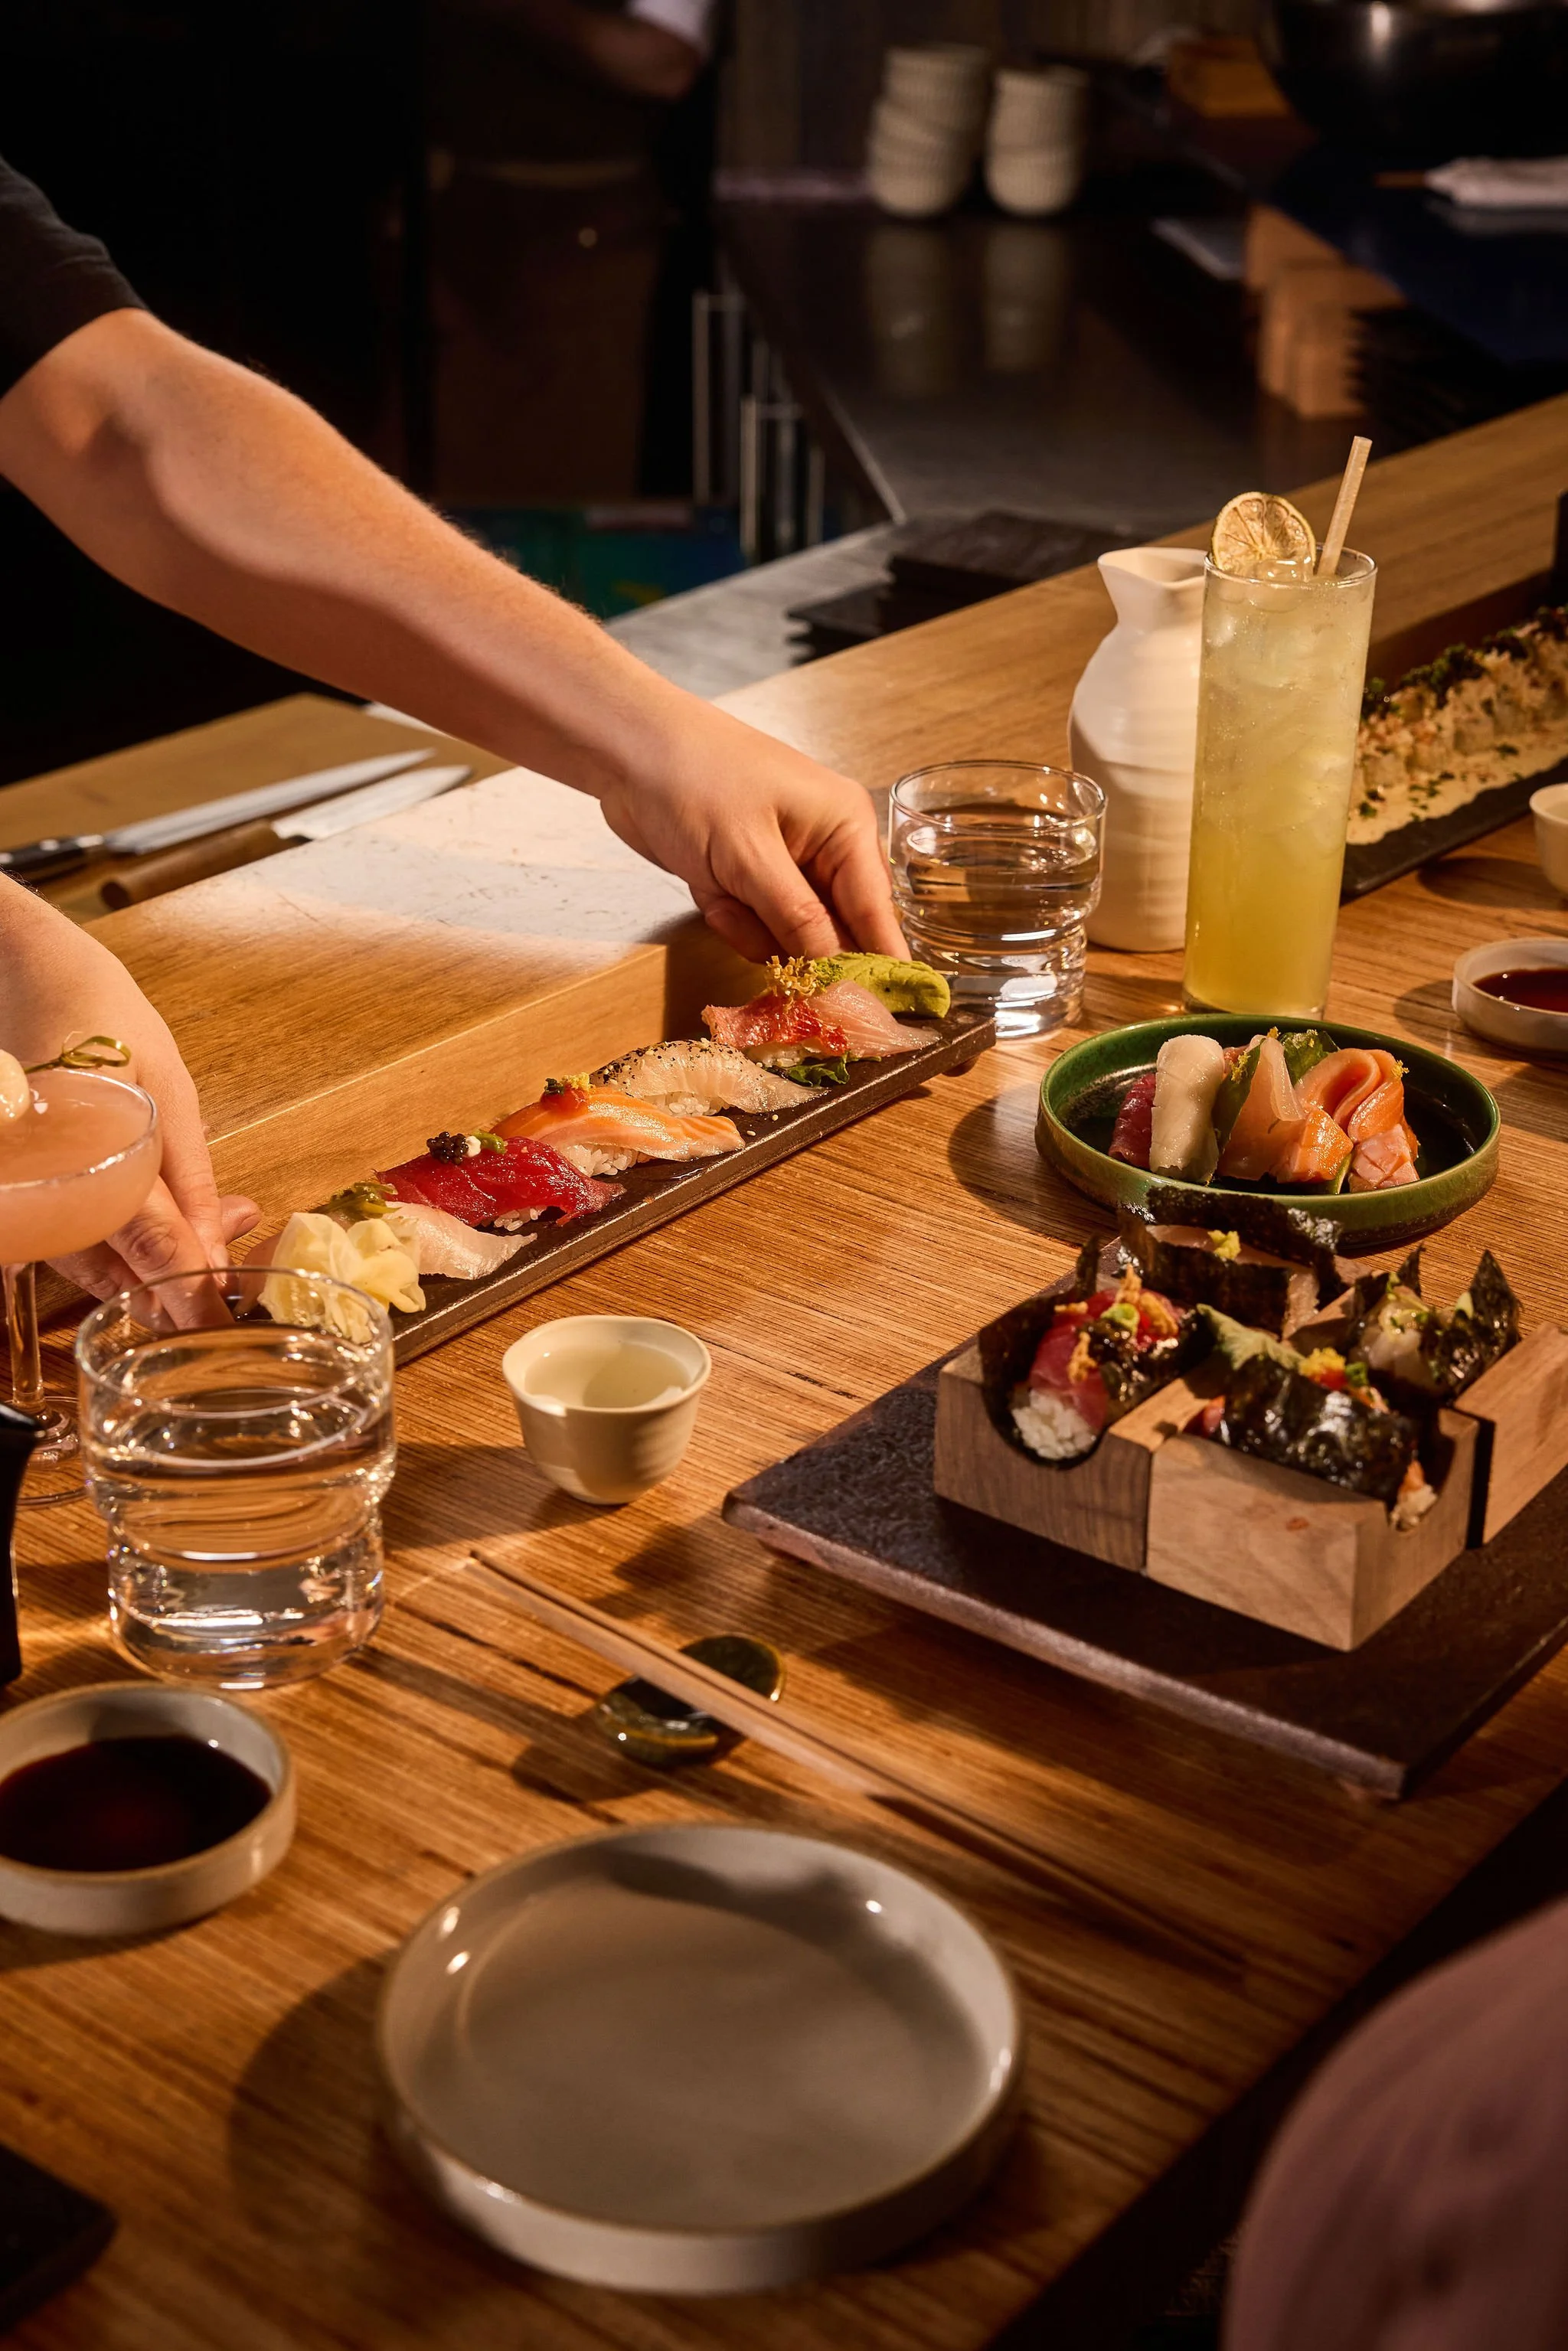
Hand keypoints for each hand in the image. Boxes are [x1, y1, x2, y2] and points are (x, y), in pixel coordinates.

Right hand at [0, 881, 257, 1296]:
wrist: (29, 978)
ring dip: (153, 1273)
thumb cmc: (104, 1021)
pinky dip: (121, 1253)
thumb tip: (216, 1249)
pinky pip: (74, 1246)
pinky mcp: (26, 1196)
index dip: (195, 1294)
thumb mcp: (166, 1090)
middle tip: (227, 1289)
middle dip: (180, 1288)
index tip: (225, 1324)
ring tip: (208, 1251)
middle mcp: (53, 1188)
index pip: (153, 1250)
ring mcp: (32, 1194)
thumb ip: (190, 1177)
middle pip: (121, 1273)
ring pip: (96, 1269)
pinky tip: (164, 1235)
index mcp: (95, 1154)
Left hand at [597, 706, 908, 964]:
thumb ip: (797, 919)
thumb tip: (840, 976)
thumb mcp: (749, 856)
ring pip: (788, 935)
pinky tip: (707, 885)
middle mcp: (826, 849)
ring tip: (721, 888)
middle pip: (834, 931)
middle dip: (792, 941)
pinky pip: (752, 925)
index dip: (882, 966)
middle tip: (766, 938)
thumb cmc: (696, 782)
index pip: (877, 912)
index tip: (886, 1015)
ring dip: (750, 927)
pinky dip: (728, 915)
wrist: (626, 752)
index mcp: (845, 828)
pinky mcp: (749, 878)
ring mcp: (786, 865)